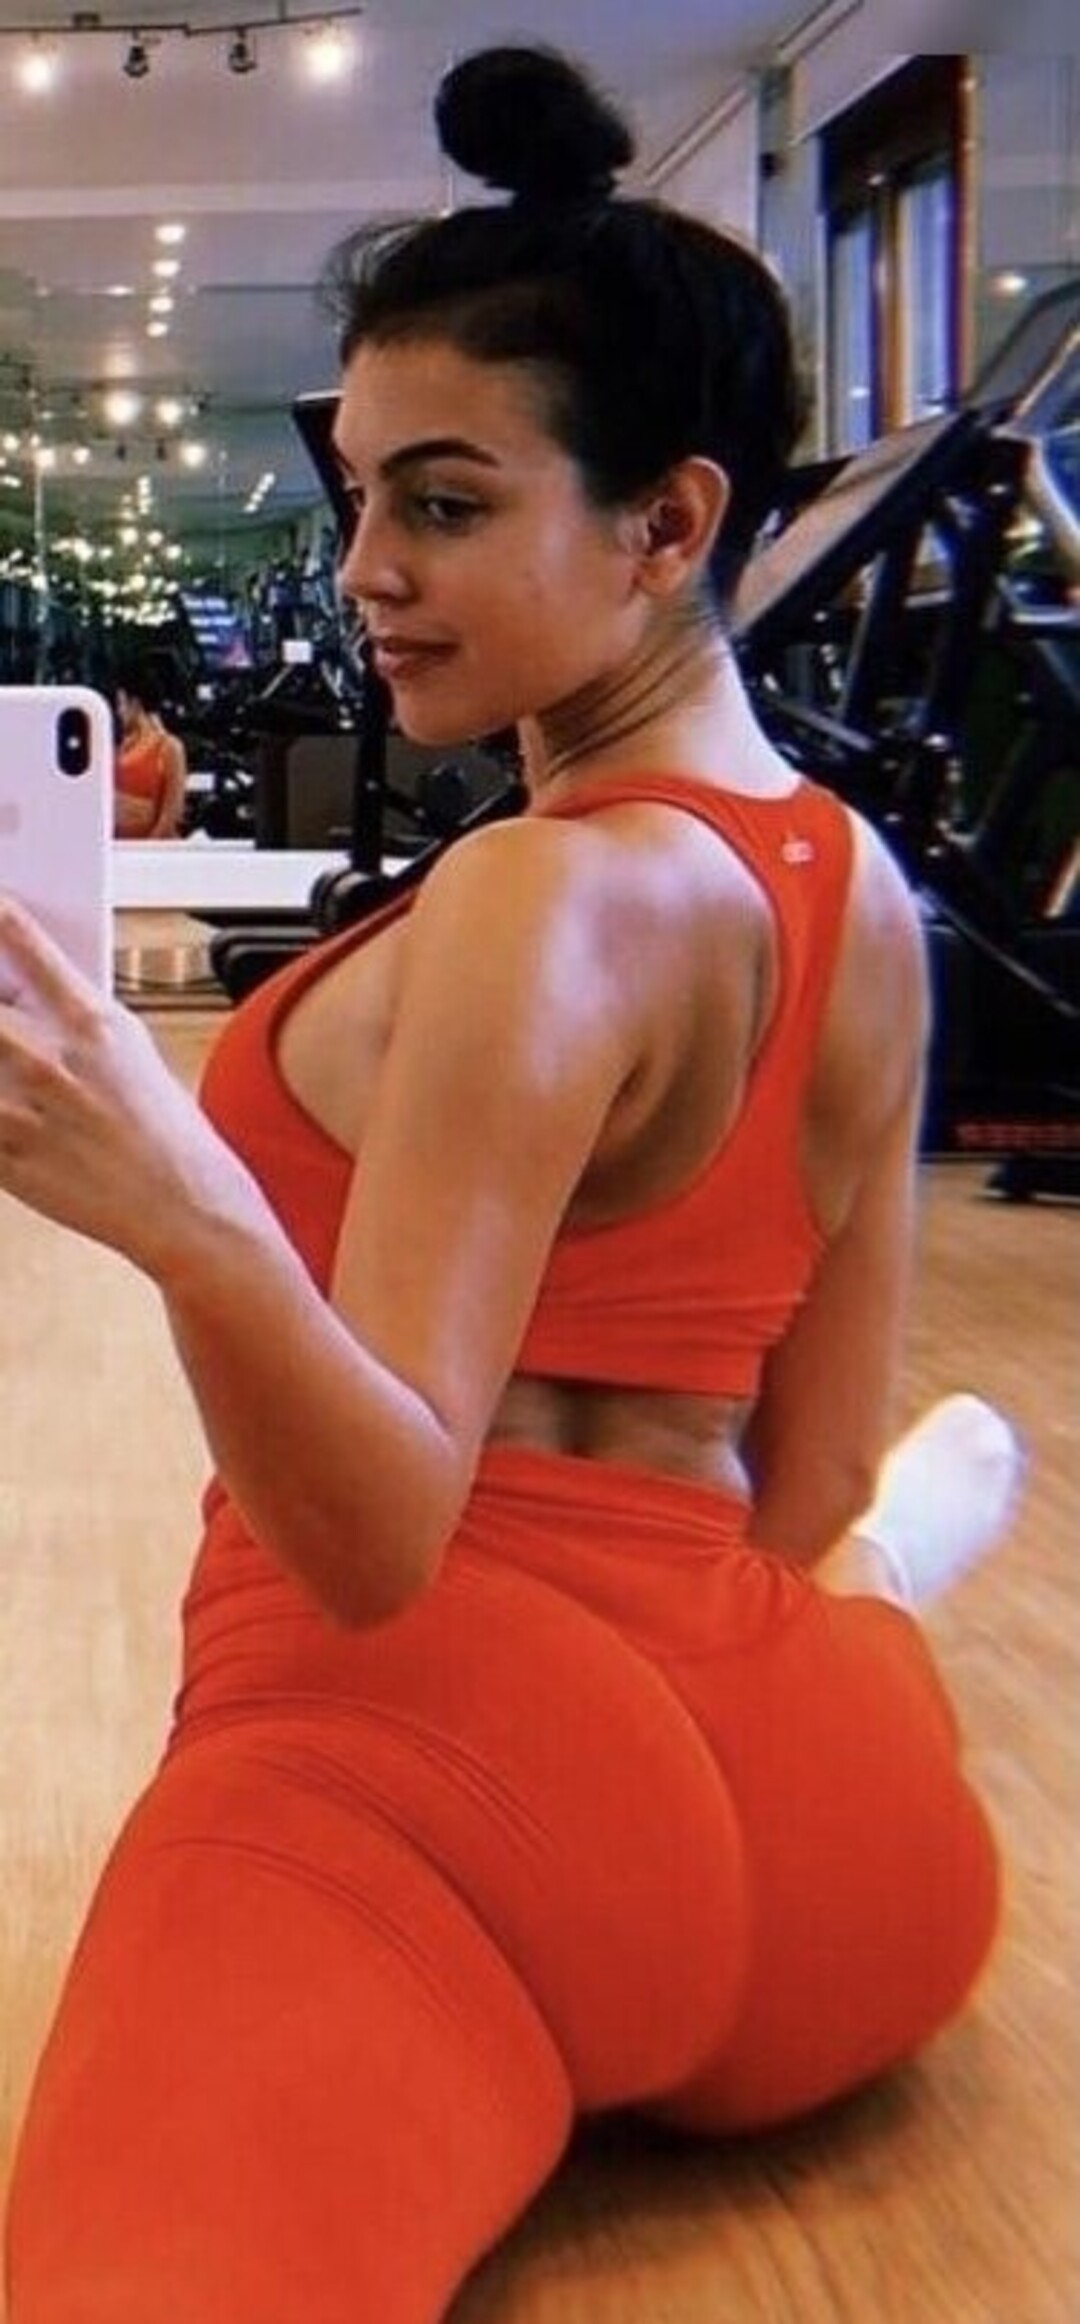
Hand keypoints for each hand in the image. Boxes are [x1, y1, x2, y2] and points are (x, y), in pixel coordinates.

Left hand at [0, 896, 260, 1276]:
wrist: (184, 1209)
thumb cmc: (168, 1134)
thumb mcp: (135, 1057)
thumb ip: (77, 1023)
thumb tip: (20, 994)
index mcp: (95, 1025)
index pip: (28, 950)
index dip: (0, 922)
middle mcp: (53, 1061)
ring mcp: (23, 1111)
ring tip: (4, 1062)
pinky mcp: (8, 1158)